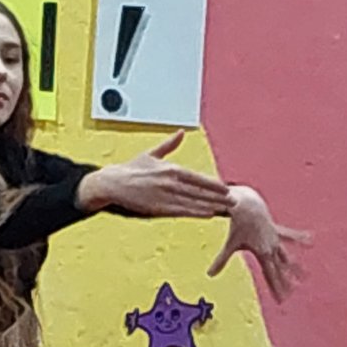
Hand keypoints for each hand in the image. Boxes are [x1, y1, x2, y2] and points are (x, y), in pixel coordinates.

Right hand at [79, 132, 232, 218]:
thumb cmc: (130, 169)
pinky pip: (182, 211)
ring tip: (226, 209)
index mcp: (170, 168)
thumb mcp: (151, 154)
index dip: (213, 183)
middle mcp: (170, 181)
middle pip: (200, 190)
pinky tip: (208, 214)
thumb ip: (169, 145)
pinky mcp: (158, 207)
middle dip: (218, 196)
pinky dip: (197, 212)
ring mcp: (165, 195)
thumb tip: (181, 132)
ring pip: (194, 201)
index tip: (227, 188)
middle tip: (234, 200)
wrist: (112, 183)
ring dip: (211, 205)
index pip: (198, 177)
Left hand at [208, 186, 310, 302]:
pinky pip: (290, 236)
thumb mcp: (231, 244)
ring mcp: (276, 239)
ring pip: (287, 256)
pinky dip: (300, 238)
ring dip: (295, 266)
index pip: (271, 275)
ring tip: (305, 276)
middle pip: (280, 269)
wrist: (247, 204)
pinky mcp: (277, 231)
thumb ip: (221, 260)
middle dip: (285, 282)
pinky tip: (311, 240)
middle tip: (291, 295)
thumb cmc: (238, 224)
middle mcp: (272, 247)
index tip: (281, 300)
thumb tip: (209, 275)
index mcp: (263, 253)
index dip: (276, 288)